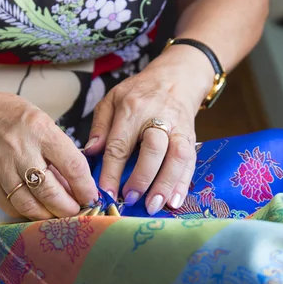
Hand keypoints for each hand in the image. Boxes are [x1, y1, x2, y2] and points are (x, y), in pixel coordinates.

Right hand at [0, 79, 97, 219]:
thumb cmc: (14, 118)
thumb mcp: (44, 123)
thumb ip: (61, 153)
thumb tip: (78, 186)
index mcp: (41, 131)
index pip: (72, 165)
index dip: (85, 187)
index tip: (91, 197)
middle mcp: (21, 150)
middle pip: (50, 192)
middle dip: (68, 208)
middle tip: (76, 211)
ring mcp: (2, 168)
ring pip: (30, 206)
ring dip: (49, 216)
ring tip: (58, 214)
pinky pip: (12, 208)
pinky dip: (28, 213)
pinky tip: (37, 209)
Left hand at [84, 46, 212, 214]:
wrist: (176, 78)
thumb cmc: (138, 93)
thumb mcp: (112, 100)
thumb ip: (100, 126)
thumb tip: (90, 153)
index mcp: (133, 109)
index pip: (120, 144)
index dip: (112, 171)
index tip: (104, 192)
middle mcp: (158, 118)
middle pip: (153, 149)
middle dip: (142, 177)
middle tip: (130, 199)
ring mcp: (178, 128)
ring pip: (177, 157)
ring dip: (166, 184)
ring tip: (155, 206)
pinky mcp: (192, 137)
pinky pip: (191, 162)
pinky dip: (183, 183)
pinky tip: (175, 201)